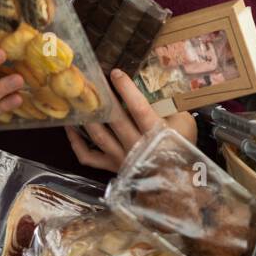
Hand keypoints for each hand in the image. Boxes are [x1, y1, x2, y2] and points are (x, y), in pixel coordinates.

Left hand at [66, 68, 197, 171]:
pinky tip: (69, 127)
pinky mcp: (110, 166)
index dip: (127, 90)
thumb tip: (156, 89)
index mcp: (155, 133)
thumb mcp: (185, 126)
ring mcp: (119, 157)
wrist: (174, 182)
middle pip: (115, 119)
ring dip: (87, 116)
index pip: (139, 108)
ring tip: (78, 99)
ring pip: (98, 136)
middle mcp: (135, 144)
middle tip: (92, 80)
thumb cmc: (180, 149)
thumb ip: (172, 109)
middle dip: (103, 98)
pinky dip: (75, 143)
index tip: (116, 73)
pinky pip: (87, 156)